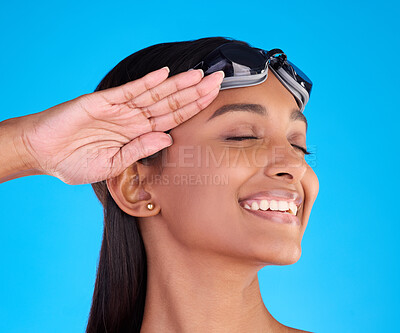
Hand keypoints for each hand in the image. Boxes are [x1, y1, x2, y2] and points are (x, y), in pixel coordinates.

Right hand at [19, 67, 223, 184]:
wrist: (43, 154)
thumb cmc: (75, 162)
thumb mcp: (112, 165)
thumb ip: (139, 150)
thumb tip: (168, 139)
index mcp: (138, 134)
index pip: (172, 119)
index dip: (193, 108)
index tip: (212, 98)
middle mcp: (133, 118)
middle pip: (170, 103)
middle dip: (194, 92)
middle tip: (218, 80)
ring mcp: (119, 109)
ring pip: (154, 94)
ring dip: (177, 85)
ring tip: (199, 75)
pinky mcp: (101, 102)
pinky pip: (128, 91)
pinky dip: (146, 83)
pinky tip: (164, 75)